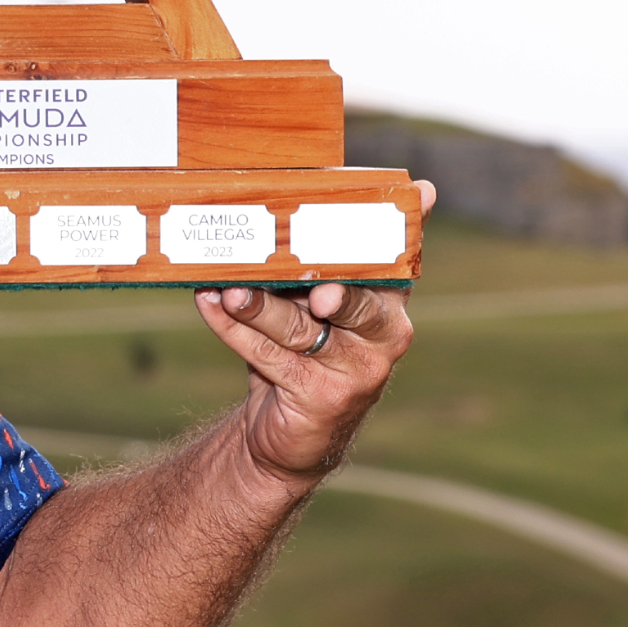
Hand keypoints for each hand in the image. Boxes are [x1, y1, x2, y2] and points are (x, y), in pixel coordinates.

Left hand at [194, 181, 436, 484]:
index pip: (395, 259)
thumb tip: (283, 199)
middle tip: (314, 286)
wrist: (294, 432)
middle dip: (333, 286)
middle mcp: (385, 334)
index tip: (418, 193)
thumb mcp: (315, 305)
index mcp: (390, 301)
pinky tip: (209, 303)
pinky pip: (269, 356)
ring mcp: (357, 370)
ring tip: (229, 290)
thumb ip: (312, 262)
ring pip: (300, 329)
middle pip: (355, 300)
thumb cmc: (303, 351)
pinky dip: (233, 329)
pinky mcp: (321, 397)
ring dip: (258, 307)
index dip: (397, 230)